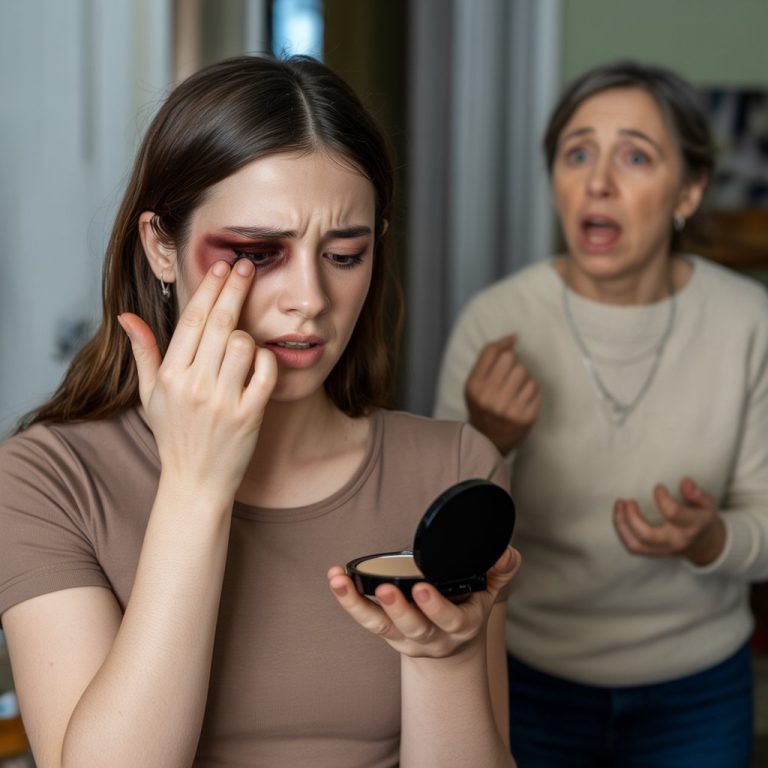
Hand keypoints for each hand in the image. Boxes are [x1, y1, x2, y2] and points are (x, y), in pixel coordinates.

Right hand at [117, 259, 277, 502]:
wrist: (196, 482)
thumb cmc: (174, 434)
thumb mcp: (150, 395)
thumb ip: (143, 353)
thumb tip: (128, 316)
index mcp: (169, 376)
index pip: (190, 320)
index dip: (209, 288)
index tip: (222, 266)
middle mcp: (195, 385)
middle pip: (219, 323)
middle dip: (235, 288)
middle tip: (248, 266)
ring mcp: (223, 401)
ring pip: (243, 345)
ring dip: (248, 333)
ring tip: (245, 335)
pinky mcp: (250, 416)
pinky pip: (266, 373)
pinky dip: (268, 360)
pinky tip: (262, 359)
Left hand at [327, 547, 520, 657]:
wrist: (452, 648)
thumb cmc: (468, 608)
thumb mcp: (490, 591)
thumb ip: (501, 569)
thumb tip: (504, 550)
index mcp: (461, 625)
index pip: (450, 620)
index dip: (436, 606)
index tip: (422, 588)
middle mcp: (432, 637)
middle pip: (414, 627)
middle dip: (399, 609)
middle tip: (385, 589)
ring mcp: (406, 637)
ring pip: (380, 625)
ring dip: (356, 604)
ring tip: (339, 582)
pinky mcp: (386, 631)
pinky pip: (364, 618)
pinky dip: (348, 599)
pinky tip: (335, 578)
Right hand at [464, 336, 540, 454]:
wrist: (488, 441)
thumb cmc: (482, 405)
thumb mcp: (474, 384)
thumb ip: (487, 360)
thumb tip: (513, 337)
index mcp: (474, 387)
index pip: (492, 351)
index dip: (505, 343)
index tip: (512, 342)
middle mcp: (489, 397)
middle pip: (510, 359)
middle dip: (513, 362)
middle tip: (510, 373)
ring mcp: (508, 409)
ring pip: (525, 373)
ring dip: (524, 377)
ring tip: (516, 388)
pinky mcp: (525, 417)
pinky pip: (535, 389)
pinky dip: (532, 390)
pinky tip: (523, 398)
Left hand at [613, 477, 725, 565]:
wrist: (705, 545)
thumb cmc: (702, 519)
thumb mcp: (707, 505)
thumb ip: (696, 494)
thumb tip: (685, 481)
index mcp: (691, 526)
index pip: (673, 513)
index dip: (662, 498)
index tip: (658, 486)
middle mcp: (675, 540)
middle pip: (647, 534)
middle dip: (632, 517)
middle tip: (627, 500)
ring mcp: (663, 549)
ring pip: (635, 545)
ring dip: (621, 525)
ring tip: (618, 504)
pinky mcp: (653, 552)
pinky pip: (633, 547)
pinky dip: (622, 531)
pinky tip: (619, 515)